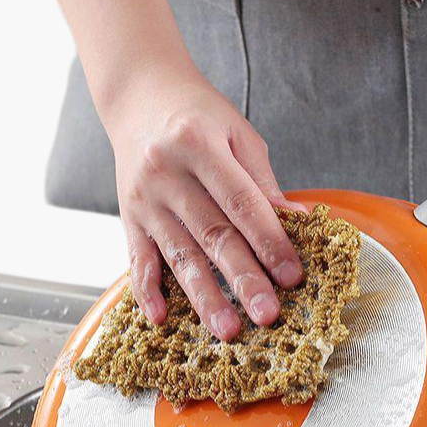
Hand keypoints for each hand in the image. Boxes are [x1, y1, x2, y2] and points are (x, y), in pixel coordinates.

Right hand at [107, 65, 305, 339]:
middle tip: (266, 315)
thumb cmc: (198, 116)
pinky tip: (162, 318)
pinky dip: (147, 291)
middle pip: (212, 235)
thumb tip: (298, 223)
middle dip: (243, 278)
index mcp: (200, 145)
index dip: (269, 241)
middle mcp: (167, 172)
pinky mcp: (128, 217)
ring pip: (178, 255)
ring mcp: (144, 198)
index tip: (292, 276)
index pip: (242, 203)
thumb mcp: (237, 134)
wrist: (139, 96)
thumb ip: (263, 181)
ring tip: (226, 330)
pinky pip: (136, 258)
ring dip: (203, 296)